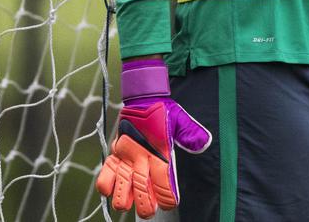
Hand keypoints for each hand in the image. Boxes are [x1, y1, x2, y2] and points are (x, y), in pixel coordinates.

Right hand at [96, 61, 210, 217]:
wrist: (141, 98)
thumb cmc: (162, 111)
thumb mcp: (181, 120)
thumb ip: (192, 134)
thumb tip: (204, 143)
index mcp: (159, 152)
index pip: (164, 185)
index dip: (168, 199)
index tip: (170, 204)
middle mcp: (140, 157)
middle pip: (141, 193)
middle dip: (147, 208)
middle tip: (150, 210)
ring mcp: (124, 157)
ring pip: (120, 191)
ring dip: (125, 201)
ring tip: (131, 203)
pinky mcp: (113, 155)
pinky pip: (104, 177)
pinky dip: (107, 187)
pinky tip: (115, 189)